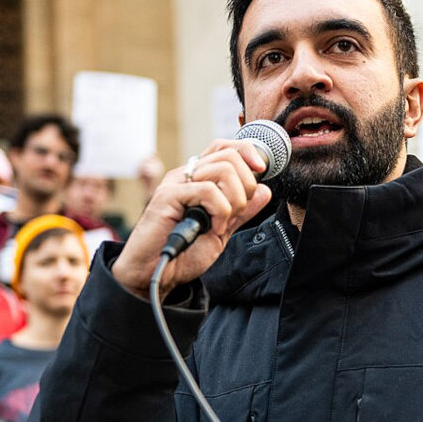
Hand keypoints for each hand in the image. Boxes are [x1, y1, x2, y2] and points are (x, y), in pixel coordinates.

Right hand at [113, 140, 271, 299]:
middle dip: (246, 185)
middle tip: (237, 213)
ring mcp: (177, 183)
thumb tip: (265, 190)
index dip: (247, 153)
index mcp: (199, 179)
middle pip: (229, 156)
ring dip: (234, 201)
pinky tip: (212, 229)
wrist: (157, 273)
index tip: (261, 170)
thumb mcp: (223, 230)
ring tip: (223, 223)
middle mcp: (187, 176)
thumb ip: (242, 211)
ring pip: (223, 169)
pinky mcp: (168, 195)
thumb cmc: (183, 252)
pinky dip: (220, 212)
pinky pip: (208, 190)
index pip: (225, 148)